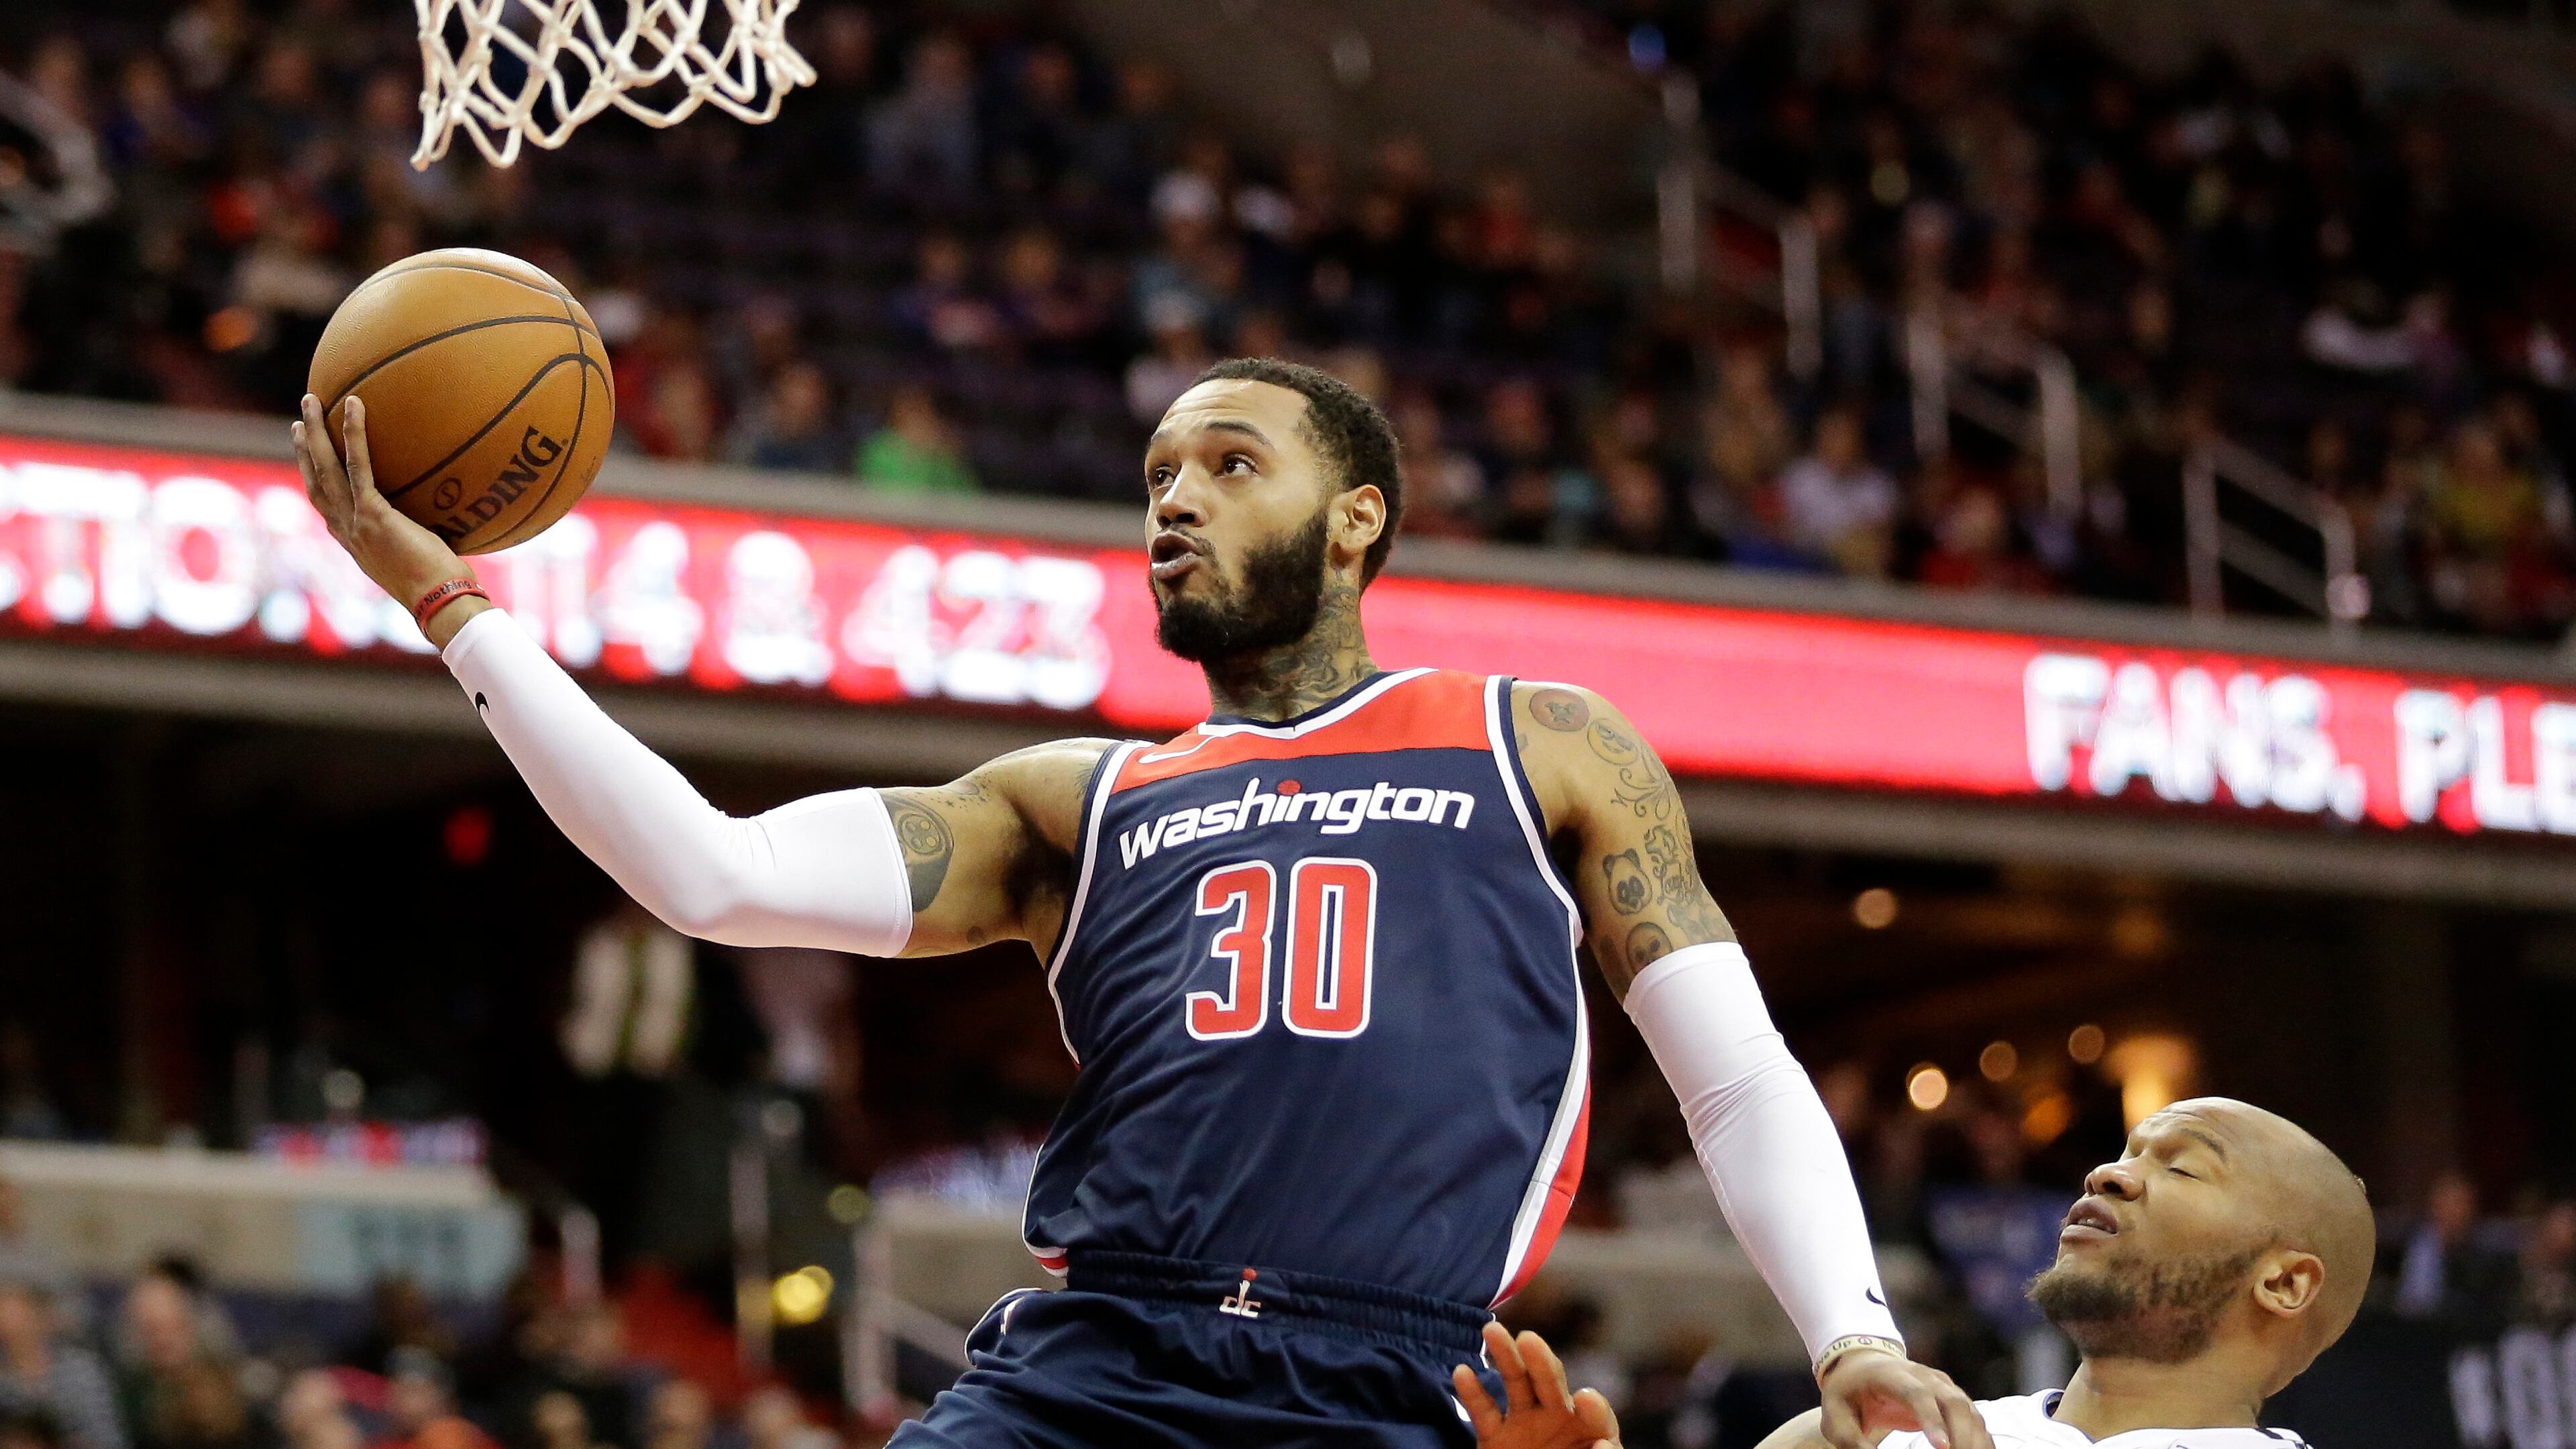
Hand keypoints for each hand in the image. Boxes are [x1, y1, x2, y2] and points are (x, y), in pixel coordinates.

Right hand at [291, 394, 484, 644]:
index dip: (313, 477)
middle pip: (315, 481)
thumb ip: (421, 534)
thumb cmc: (444, 587)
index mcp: (355, 542)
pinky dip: (354, 434)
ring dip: (314, 432)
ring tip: (310, 400)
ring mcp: (356, 523)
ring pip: (325, 469)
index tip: (309, 455)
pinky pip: (359, 466)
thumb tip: (447, 513)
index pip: (326, 504)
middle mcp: (347, 532)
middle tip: (298, 419)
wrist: (441, 603)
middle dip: (304, 449)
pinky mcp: (373, 515)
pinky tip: (355, 405)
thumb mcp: (424, 556)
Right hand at [1454, 1321, 1619, 1448]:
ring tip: (1491, 1331)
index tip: (1584, 1400)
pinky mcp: (1496, 1438)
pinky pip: (1485, 1413)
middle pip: (1552, 1385)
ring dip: (1505, 1357)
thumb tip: (1602, 1447)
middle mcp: (1558, 1420)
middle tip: (1529, 1339)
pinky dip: (1473, 1393)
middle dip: (1541, 1362)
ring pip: (1516, 1386)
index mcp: (1590, 1432)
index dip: (1593, 1407)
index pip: (1596, 1415)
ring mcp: (1525, 1426)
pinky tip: (1463, 1372)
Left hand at [1816, 1349, 1987, 1448]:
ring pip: (1970, 1411)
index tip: (1942, 1448)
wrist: (1864, 1366)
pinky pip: (1974, 1420)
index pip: (1917, 1394)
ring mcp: (1943, 1386)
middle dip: (1962, 1435)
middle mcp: (1925, 1377)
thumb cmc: (1848, 1393)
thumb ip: (1851, 1439)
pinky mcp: (1953, 1400)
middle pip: (1954, 1402)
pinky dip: (1980, 1441)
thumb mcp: (1836, 1414)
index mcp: (1893, 1375)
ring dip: (1975, 1441)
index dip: (1932, 1420)